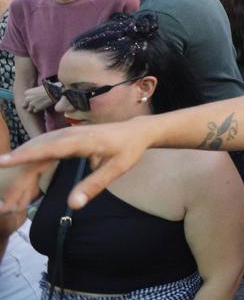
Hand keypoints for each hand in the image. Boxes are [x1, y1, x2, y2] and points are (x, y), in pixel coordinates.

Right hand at [0, 119, 152, 211]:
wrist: (137, 131)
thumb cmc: (128, 149)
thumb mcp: (117, 169)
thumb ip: (94, 186)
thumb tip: (73, 205)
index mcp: (82, 141)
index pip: (48, 149)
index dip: (24, 156)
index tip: (3, 162)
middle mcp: (70, 134)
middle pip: (36, 149)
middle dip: (18, 169)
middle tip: (7, 198)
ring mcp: (67, 133)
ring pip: (37, 146)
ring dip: (21, 163)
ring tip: (10, 187)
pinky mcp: (66, 136)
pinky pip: (43, 146)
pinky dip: (29, 158)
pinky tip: (21, 170)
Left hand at [22, 87, 51, 113]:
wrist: (54, 92)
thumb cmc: (48, 87)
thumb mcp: (39, 87)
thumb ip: (35, 92)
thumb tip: (37, 92)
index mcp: (27, 92)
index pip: (25, 98)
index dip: (30, 99)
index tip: (34, 99)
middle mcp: (27, 98)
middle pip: (24, 105)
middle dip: (29, 105)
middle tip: (34, 104)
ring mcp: (32, 104)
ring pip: (29, 109)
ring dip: (33, 108)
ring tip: (38, 106)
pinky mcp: (37, 108)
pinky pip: (35, 111)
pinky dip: (38, 109)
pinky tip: (42, 106)